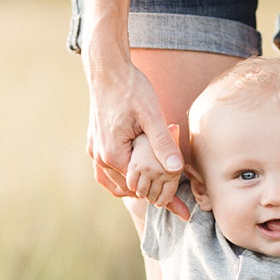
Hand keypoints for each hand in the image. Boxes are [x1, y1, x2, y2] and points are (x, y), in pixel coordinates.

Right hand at [85, 54, 189, 219]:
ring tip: (158, 196)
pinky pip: (105, 172)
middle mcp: (100, 157)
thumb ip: (163, 143)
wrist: (107, 68)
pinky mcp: (94, 142)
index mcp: (114, 155)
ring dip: (135, 189)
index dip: (165, 198)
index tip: (184, 211)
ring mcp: (94, 150)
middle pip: (129, 189)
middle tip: (178, 205)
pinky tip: (135, 180)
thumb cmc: (131, 87)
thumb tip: (176, 169)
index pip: (143, 187)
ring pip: (116, 183)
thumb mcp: (152, 115)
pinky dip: (121, 179)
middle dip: (152, 195)